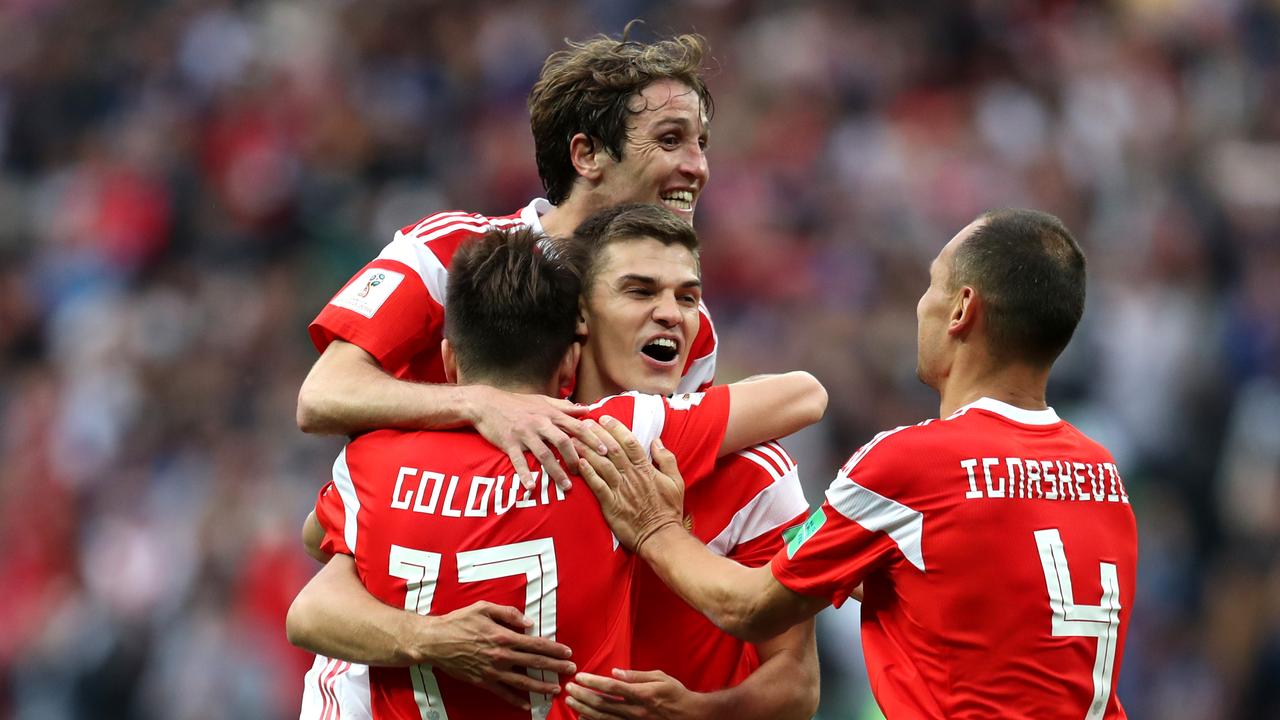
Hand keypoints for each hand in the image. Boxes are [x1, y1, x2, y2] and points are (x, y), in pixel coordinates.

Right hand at [417, 601, 576, 709]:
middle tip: (571, 670)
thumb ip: (508, 613)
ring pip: (523, 681)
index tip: (567, 652)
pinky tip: (528, 703)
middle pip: (534, 663)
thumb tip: (528, 623)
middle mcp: (501, 656)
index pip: (536, 644)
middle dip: (555, 667)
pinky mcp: (483, 681)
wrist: (435, 641)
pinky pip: (503, 693)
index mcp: (504, 636)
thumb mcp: (484, 608)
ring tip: (556, 689)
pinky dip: (516, 699)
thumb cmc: (459, 621)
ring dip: (541, 686)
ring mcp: (493, 671)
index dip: (554, 649)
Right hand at [466, 385, 605, 490]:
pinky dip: (524, 474)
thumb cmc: (517, 403)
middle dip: (576, 458)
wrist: (486, 403)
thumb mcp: (542, 400)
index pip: (576, 426)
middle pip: (563, 442)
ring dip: (556, 471)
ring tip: (566, 486)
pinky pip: (518, 461)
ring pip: (544, 454)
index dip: (592, 438)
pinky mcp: (509, 443)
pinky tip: (531, 487)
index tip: (605, 451)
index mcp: (549, 414)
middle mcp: (539, 423)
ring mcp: (524, 434)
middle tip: (586, 473)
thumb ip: (564, 407)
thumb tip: (586, 409)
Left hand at [566, 669, 708, 719]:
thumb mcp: (660, 678)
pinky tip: (583, 716)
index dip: (593, 681)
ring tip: (571, 701)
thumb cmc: (676, 694)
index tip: (580, 676)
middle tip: (569, 688)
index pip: (612, 687)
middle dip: (583, 695)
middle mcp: (636, 710)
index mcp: (642, 694)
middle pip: (603, 703)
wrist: (690, 716)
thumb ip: (637, 675)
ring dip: (584, 709)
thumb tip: (616, 671)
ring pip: (603, 717)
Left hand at [574, 417, 684, 553]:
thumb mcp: (676, 481)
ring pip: (602, 465)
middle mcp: (632, 476)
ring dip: (587, 450)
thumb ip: (667, 459)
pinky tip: (578, 463)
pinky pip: (597, 486)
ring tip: (574, 439)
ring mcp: (621, 490)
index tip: (604, 418)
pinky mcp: (611, 505)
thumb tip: (657, 441)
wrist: (661, 536)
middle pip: (612, 449)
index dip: (616, 428)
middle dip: (597, 434)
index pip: (629, 442)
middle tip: (584, 423)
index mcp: (646, 469)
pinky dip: (588, 474)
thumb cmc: (668, 510)